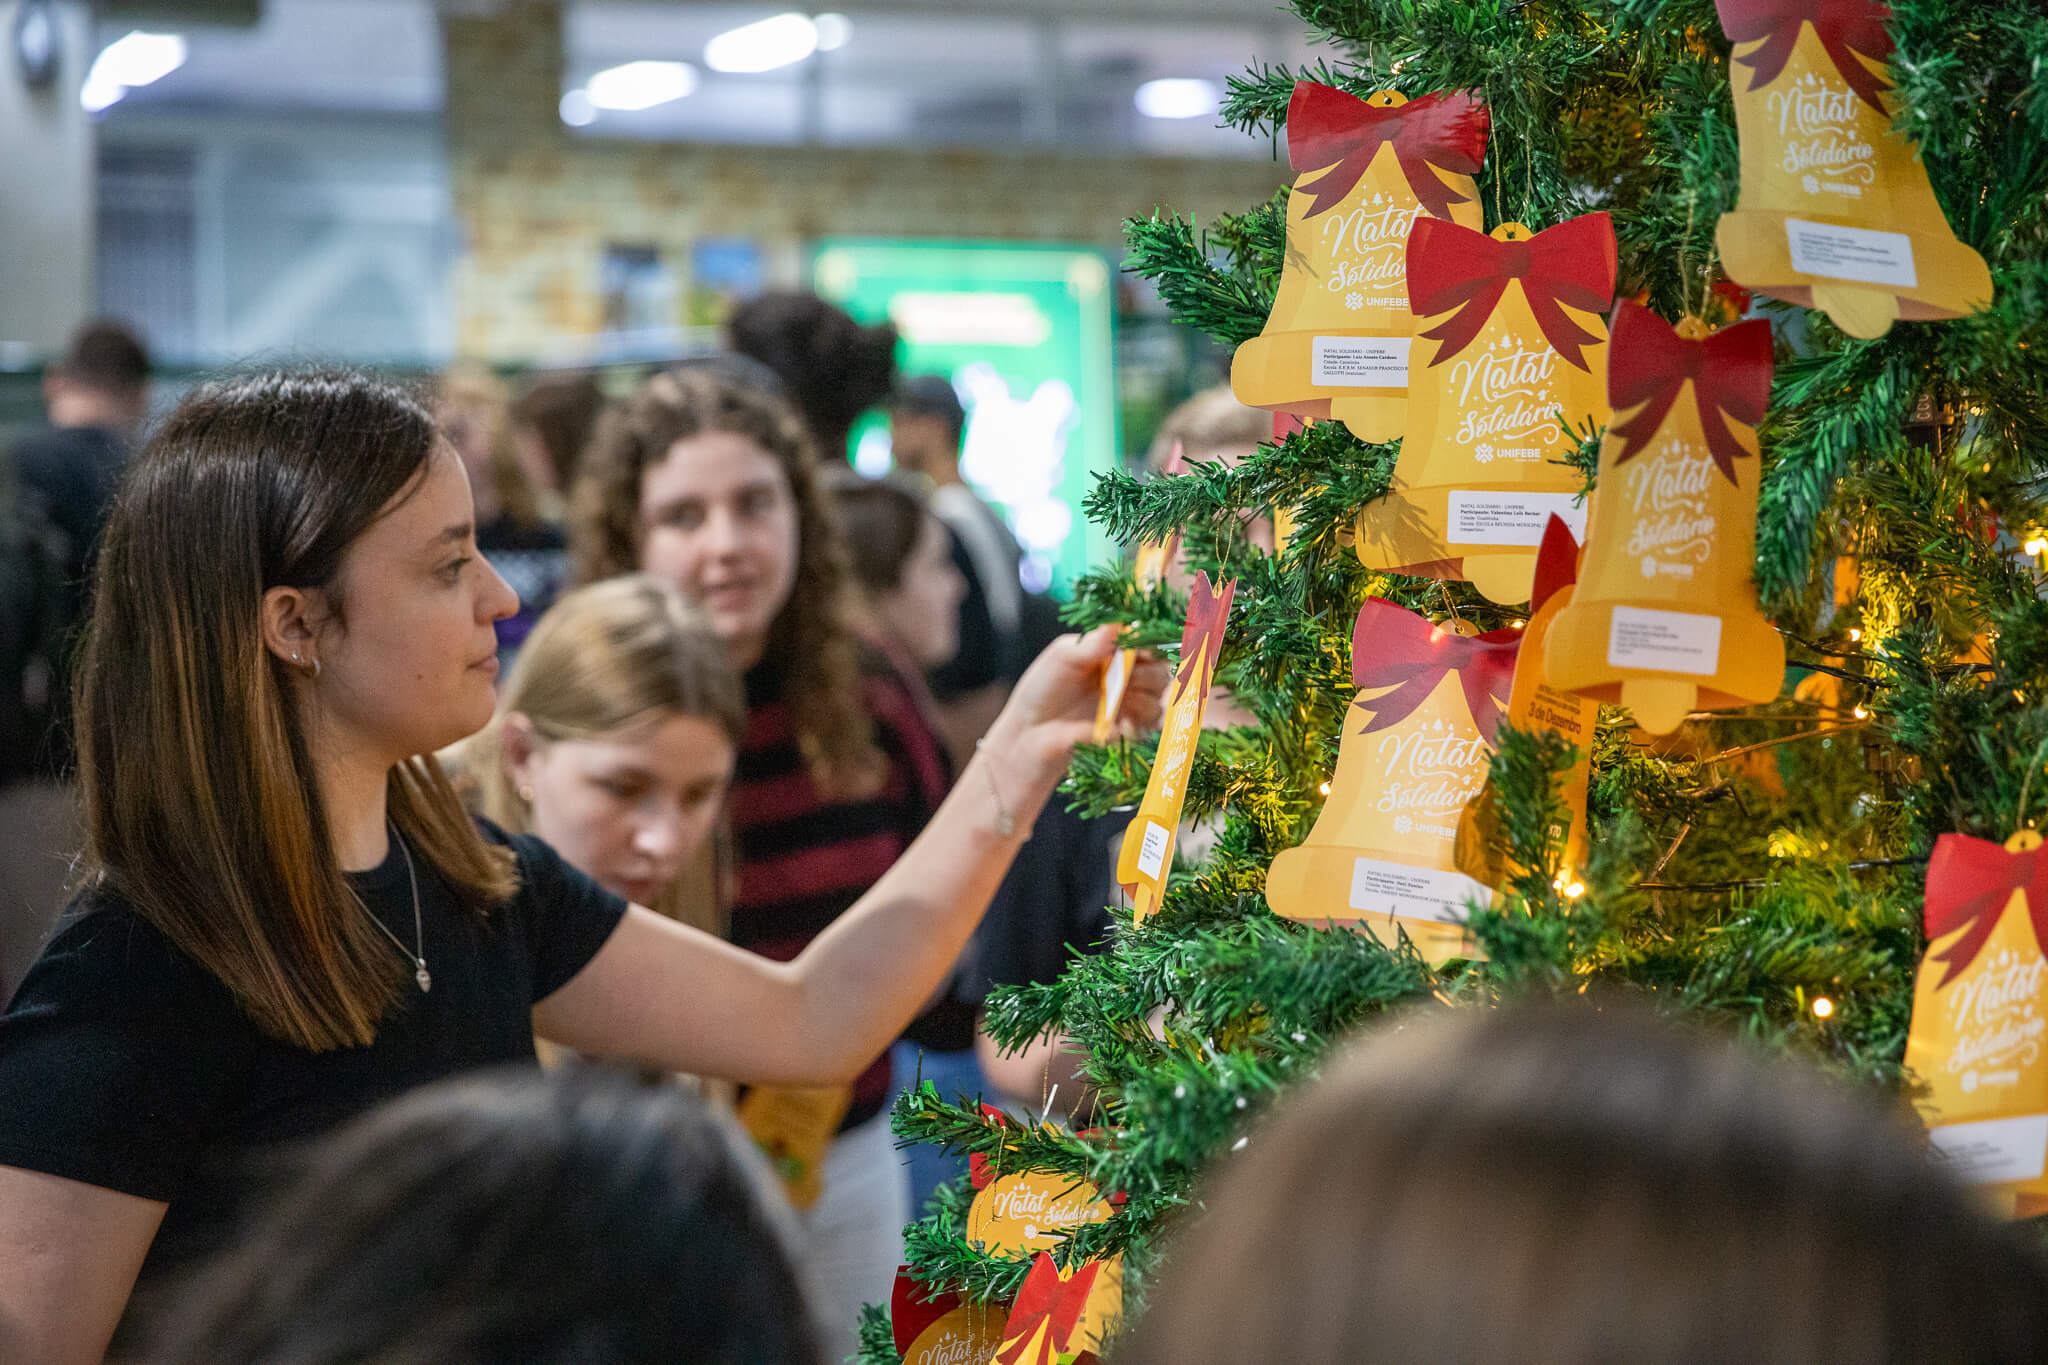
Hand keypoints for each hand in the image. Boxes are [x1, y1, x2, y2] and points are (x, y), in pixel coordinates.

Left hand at [985, 625, 1168, 788]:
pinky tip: (1121, 718)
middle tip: (1129, 675)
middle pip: (1161, 670)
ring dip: (1146, 695)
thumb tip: (1117, 623)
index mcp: (1113, 653)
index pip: (1146, 643)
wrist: (1031, 729)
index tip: (1144, 647)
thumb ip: (1091, 643)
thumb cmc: (1043, 688)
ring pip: (1158, 697)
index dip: (1151, 643)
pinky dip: (1140, 719)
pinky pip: (1150, 725)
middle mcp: (1126, 677)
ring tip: (1121, 697)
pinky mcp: (1127, 730)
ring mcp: (1128, 704)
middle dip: (1150, 671)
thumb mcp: (1063, 656)